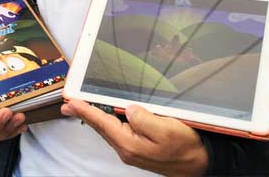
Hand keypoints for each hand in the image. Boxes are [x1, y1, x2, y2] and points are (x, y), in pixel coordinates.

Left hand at [62, 100, 208, 176]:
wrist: (199, 164)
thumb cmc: (186, 148)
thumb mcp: (166, 128)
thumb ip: (143, 118)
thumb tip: (128, 109)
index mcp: (130, 144)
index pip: (102, 123)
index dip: (85, 110)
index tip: (70, 103)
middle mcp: (127, 149)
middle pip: (101, 128)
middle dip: (85, 114)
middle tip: (69, 104)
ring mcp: (132, 151)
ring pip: (109, 131)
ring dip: (95, 118)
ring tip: (82, 108)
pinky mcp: (139, 150)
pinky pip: (118, 133)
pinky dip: (108, 123)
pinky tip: (105, 118)